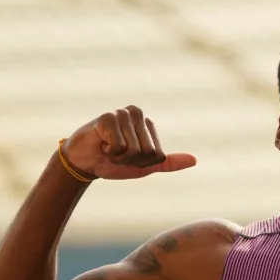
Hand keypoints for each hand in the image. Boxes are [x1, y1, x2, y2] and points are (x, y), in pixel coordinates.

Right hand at [61, 105, 196, 179]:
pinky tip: (101, 143)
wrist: (84, 163)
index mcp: (148, 123)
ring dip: (119, 157)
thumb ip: (169, 163)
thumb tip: (194, 160)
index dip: (142, 163)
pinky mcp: (107, 117)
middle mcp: (137, 113)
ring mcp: (122, 113)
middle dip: (131, 161)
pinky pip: (119, 146)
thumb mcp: (145, 166)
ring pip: (134, 150)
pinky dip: (109, 152)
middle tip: (116, 154)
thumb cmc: (114, 162)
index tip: (128, 157)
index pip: (158, 154)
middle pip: (148, 152)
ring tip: (108, 148)